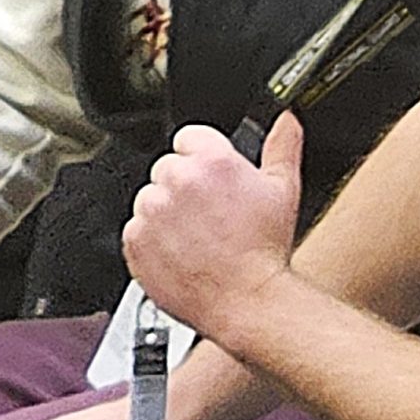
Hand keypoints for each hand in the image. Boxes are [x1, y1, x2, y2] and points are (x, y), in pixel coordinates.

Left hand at [123, 113, 302, 338]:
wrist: (245, 299)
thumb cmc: (265, 249)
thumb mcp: (284, 190)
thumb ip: (282, 146)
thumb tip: (285, 120)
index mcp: (211, 161)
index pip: (189, 138)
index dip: (202, 157)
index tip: (212, 177)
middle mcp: (176, 181)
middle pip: (168, 169)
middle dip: (185, 187)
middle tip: (211, 214)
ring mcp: (151, 211)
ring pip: (150, 200)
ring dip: (167, 213)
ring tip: (198, 236)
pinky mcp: (134, 239)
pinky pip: (137, 230)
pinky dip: (152, 239)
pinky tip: (181, 251)